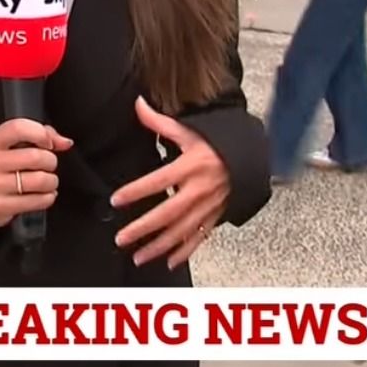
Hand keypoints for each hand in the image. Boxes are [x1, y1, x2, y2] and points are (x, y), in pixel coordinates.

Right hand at [0, 118, 72, 227]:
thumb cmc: (2, 166)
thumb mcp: (13, 144)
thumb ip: (40, 135)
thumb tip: (64, 142)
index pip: (18, 128)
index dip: (40, 134)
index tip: (48, 143)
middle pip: (35, 157)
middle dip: (50, 161)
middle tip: (48, 165)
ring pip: (40, 180)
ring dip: (51, 181)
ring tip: (46, 181)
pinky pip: (38, 201)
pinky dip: (48, 197)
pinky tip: (42, 194)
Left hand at [111, 97, 230, 268]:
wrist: (250, 157)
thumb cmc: (216, 143)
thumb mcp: (190, 131)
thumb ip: (160, 122)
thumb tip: (138, 104)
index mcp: (190, 167)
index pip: (158, 181)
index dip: (136, 191)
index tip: (116, 200)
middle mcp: (199, 189)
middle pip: (167, 213)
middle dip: (143, 228)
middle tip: (121, 238)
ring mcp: (208, 206)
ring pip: (181, 231)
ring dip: (158, 246)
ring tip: (138, 257)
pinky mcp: (215, 216)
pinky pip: (199, 237)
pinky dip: (184, 251)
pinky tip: (168, 261)